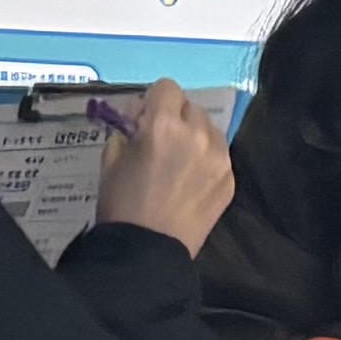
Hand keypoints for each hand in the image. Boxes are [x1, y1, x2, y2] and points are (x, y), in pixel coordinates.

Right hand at [85, 79, 234, 254]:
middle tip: (161, 142)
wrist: (147, 251)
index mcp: (163, 126)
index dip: (153, 101)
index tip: (144, 120)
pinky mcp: (230, 179)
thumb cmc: (121, 204)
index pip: (166, 87)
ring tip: (179, 163)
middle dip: (175, 118)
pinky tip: (190, 182)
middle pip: (191, 106)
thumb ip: (126, 130)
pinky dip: (206, 160)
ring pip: (210, 129)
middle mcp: (197, 134)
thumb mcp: (110, 159)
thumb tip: (139, 118)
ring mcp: (219, 158)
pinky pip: (219, 155)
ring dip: (194, 136)